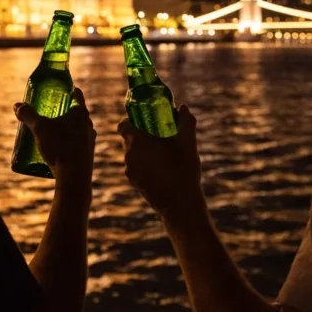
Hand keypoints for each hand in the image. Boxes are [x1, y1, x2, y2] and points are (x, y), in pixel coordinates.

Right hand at [15, 89, 95, 183]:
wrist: (74, 177)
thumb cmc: (59, 147)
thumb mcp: (39, 128)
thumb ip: (28, 115)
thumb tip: (16, 105)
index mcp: (81, 113)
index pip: (77, 94)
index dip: (67, 89)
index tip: (57, 90)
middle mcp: (88, 125)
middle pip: (75, 112)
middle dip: (62, 111)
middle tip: (47, 112)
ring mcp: (90, 140)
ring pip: (76, 129)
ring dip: (64, 128)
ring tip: (49, 132)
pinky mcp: (87, 155)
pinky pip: (76, 144)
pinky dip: (66, 142)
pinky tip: (55, 149)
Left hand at [118, 105, 204, 223]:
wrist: (180, 203)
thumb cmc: (184, 168)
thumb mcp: (188, 141)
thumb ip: (186, 121)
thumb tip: (184, 108)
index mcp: (138, 140)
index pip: (123, 125)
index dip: (131, 121)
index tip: (144, 121)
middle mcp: (129, 154)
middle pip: (129, 139)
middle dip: (141, 136)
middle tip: (157, 135)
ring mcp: (129, 170)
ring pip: (132, 154)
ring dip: (143, 151)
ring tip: (162, 153)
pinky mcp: (134, 182)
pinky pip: (135, 167)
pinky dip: (144, 164)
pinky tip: (161, 168)